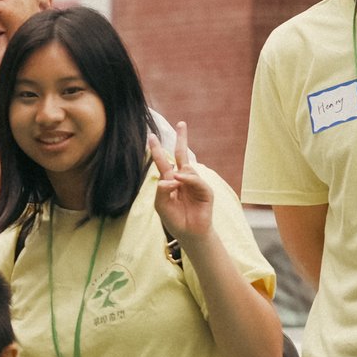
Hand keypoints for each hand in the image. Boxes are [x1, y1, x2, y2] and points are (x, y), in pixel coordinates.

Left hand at [149, 122, 215, 244]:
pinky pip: (196, 180)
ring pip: (187, 169)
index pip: (163, 161)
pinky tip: (180, 180)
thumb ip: (162, 191)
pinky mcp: (205, 191)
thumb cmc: (174, 219)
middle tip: (181, 123)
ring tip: (175, 182)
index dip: (157, 149)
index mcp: (170, 181)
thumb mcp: (161, 205)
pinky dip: (188, 179)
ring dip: (179, 174)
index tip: (150, 136)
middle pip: (182, 155)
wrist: (189, 233)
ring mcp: (195, 184)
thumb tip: (170, 177)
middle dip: (182, 139)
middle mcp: (183, 179)